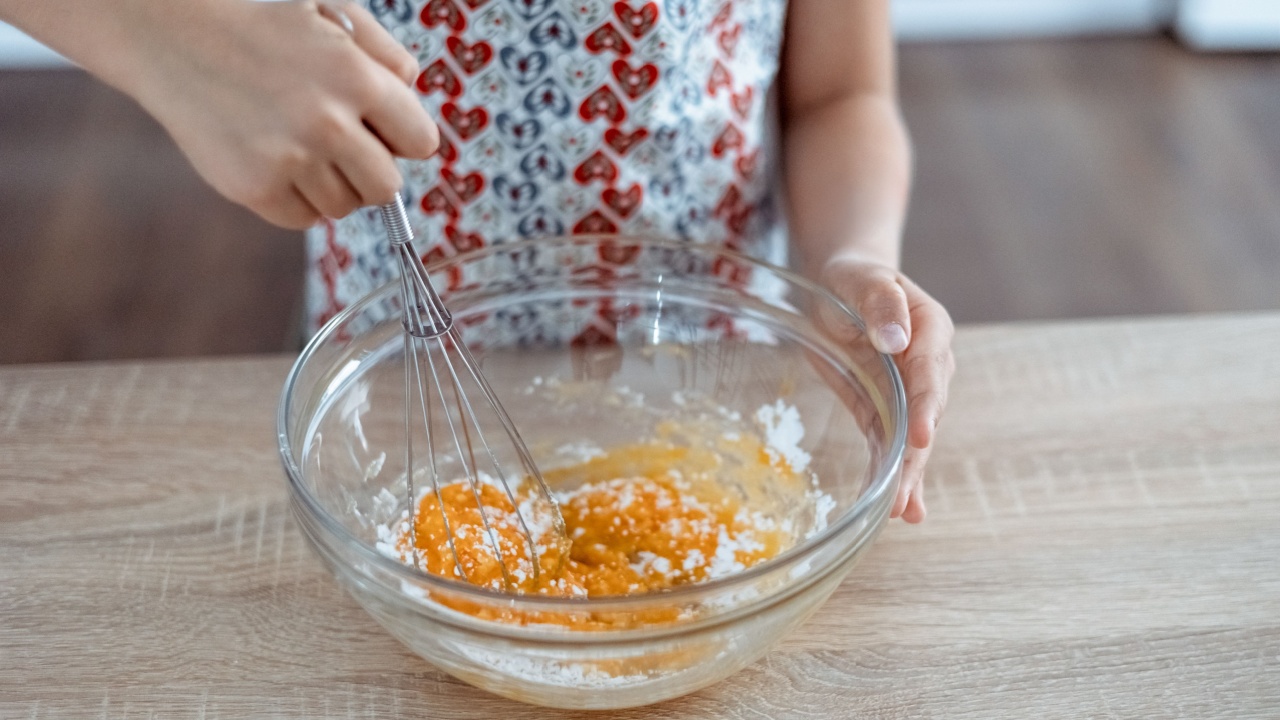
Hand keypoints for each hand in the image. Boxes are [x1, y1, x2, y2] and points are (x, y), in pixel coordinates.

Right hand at [127, 0, 438, 227]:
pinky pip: (304, 219)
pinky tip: (277, 161)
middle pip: (387, 187)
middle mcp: (327, 123)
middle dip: (372, 170)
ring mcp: (289, 159)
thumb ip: (387, 57)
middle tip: (342, 146)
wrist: (173, 37)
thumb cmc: (262, 25)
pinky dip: (297, 199)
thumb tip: (415, 104)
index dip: (402, 138)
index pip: (422, 143)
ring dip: (332, 184)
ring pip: (345, 207)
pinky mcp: (254, 188)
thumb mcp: (333, 15)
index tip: (379, 129)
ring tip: (300, 145)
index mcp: (357, 78)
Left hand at [822, 253, 954, 522]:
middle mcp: (929, 366)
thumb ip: (882, 303)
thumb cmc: (854, 275)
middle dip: (915, 457)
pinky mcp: (886, 406)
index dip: (925, 406)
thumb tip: (896, 339)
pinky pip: (891, 442)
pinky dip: (894, 472)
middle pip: (925, 415)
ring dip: (907, 476)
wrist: (843, 281)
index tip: (921, 436)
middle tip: (901, 496)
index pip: (929, 373)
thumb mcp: (863, 279)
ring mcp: (910, 391)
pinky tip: (902, 508)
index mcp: (930, 330)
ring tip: (902, 512)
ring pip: (911, 438)